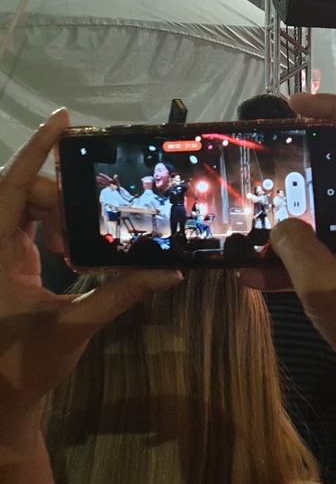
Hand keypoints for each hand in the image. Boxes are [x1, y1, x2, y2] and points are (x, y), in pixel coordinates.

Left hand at [0, 111, 180, 439]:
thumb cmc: (23, 364)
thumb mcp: (76, 325)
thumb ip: (122, 294)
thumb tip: (170, 271)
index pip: (13, 187)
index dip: (37, 151)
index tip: (63, 119)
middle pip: (23, 194)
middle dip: (61, 186)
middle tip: (101, 187)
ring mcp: (0, 259)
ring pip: (27, 213)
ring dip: (61, 209)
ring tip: (96, 213)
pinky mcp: (10, 272)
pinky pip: (32, 234)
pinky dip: (58, 230)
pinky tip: (83, 243)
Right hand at [270, 94, 335, 399]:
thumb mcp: (323, 284)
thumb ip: (292, 245)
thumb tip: (279, 226)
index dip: (334, 108)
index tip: (292, 107)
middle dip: (300, 161)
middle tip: (257, 163)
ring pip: (331, 207)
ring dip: (292, 213)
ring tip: (244, 219)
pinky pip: (331, 243)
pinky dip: (298, 252)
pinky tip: (252, 273)